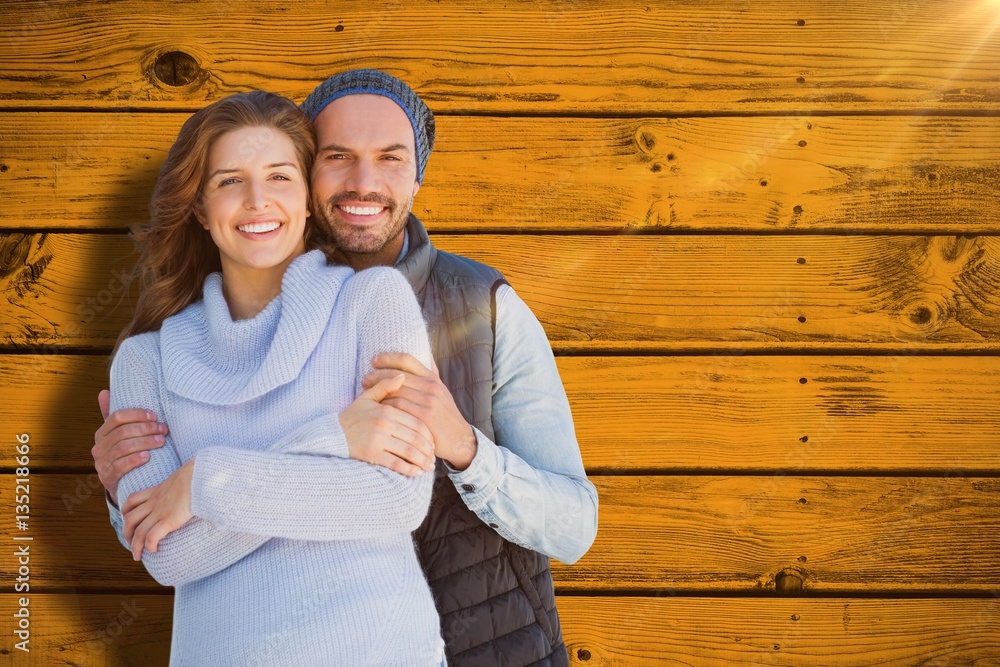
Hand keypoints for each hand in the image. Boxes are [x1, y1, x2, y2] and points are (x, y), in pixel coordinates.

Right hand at [93, 390, 167, 499]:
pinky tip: (147, 457)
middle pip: (123, 432)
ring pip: (123, 448)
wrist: (121, 482)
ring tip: (161, 441)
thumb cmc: (124, 453)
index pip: (117, 417)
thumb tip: (104, 392)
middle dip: (146, 429)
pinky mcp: (108, 478)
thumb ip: (115, 416)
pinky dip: (135, 460)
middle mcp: (99, 447)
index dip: (137, 414)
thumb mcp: (119, 434)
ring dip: (144, 443)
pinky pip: (120, 467)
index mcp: (102, 433)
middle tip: (163, 429)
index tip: (154, 416)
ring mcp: (102, 463)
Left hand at [121, 458, 194, 560]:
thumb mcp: (185, 475)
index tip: (130, 523)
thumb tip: (196, 483)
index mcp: (157, 491)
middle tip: (130, 544)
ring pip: (138, 532)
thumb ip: (184, 481)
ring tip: (138, 556)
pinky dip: (150, 546)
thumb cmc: (198, 474)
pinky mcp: (169, 520)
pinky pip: (152, 537)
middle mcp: (154, 502)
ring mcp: (160, 512)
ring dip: (135, 546)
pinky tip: (155, 550)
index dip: (126, 513)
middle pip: (129, 519)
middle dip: (126, 534)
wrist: (200, 475)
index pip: (132, 500)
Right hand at [340, 373, 435, 476]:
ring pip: (409, 451)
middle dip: (428, 449)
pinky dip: (409, 469)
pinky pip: (396, 464)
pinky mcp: (372, 454)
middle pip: (415, 437)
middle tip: (434, 456)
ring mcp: (378, 439)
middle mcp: (384, 424)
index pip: (417, 422)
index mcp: (387, 410)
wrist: (332, 434)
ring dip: (422, 461)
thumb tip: (402, 375)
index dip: (428, 433)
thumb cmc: (352, 416)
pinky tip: (416, 473)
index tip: (433, 441)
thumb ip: (385, 386)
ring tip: (428, 466)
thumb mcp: (367, 398)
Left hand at [363, 353, 477, 469]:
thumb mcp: (442, 391)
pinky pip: (397, 407)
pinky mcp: (424, 417)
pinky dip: (384, 406)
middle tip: (364, 380)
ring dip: (378, 392)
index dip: (388, 358)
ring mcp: (428, 402)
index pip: (408, 360)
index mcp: (433, 378)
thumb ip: (432, 373)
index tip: (374, 360)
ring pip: (395, 391)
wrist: (459, 439)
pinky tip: (377, 408)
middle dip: (377, 376)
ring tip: (367, 394)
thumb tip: (426, 353)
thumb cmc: (445, 415)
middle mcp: (431, 387)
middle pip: (397, 375)